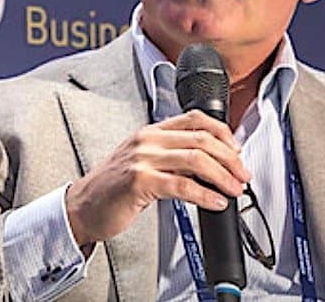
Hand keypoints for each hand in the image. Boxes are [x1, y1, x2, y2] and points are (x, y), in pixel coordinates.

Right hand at [65, 110, 250, 247]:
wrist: (82, 207)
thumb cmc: (114, 188)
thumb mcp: (144, 162)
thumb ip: (173, 157)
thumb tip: (212, 165)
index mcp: (151, 131)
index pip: (195, 118)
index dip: (222, 132)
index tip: (237, 150)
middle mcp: (148, 139)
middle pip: (202, 139)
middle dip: (229, 158)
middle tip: (242, 174)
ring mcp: (143, 158)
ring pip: (196, 160)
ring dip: (222, 176)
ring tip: (234, 189)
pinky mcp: (139, 181)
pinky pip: (182, 185)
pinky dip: (205, 195)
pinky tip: (215, 202)